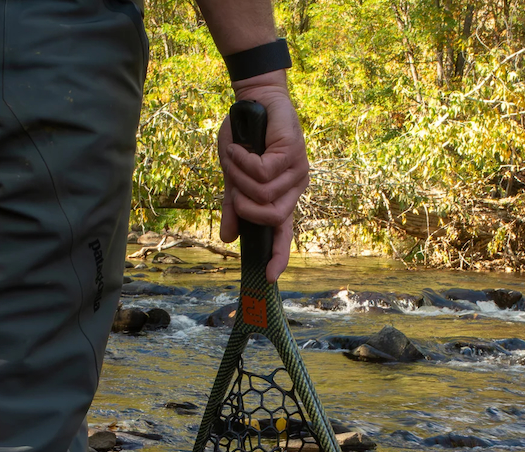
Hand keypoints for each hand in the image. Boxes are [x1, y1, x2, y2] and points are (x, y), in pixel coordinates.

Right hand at [218, 72, 308, 282]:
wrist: (252, 102)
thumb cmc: (245, 138)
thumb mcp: (234, 177)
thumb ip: (233, 206)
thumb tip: (227, 238)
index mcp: (282, 197)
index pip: (284, 232)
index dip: (278, 254)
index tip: (268, 276)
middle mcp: (294, 187)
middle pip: (269, 216)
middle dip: (243, 204)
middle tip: (233, 182)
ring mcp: (297, 171)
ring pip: (263, 193)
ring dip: (239, 176)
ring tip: (236, 156)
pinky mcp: (293, 153)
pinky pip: (262, 172)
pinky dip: (243, 160)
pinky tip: (240, 147)